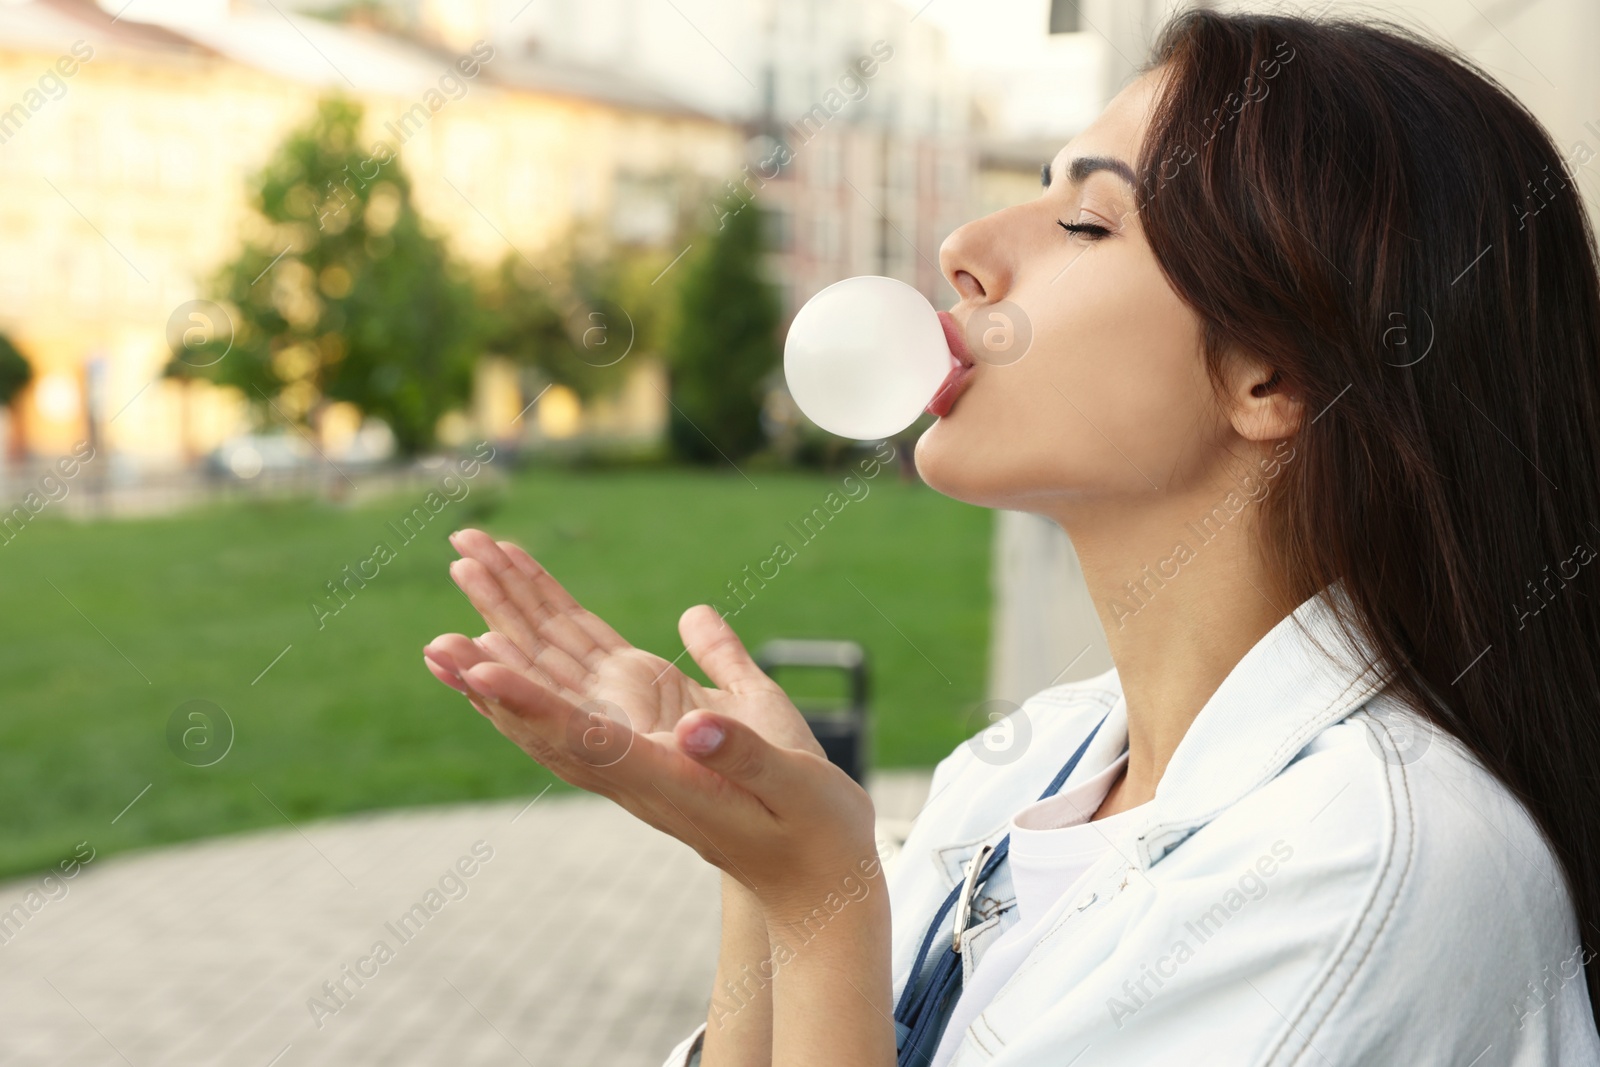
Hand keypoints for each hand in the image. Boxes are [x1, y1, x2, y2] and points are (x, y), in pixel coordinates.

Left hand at [424, 529, 872, 906]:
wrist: (808, 870)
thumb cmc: (812, 831)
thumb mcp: (794, 789)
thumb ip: (743, 751)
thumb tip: (695, 719)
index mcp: (662, 779)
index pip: (580, 739)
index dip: (527, 703)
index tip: (477, 668)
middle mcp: (628, 762)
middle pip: (544, 708)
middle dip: (491, 663)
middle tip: (438, 621)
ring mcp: (629, 743)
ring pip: (554, 681)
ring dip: (509, 629)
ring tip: (467, 570)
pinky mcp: (644, 722)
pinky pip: (583, 671)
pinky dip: (548, 634)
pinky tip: (515, 605)